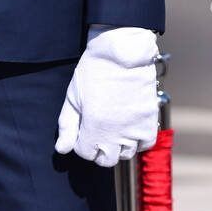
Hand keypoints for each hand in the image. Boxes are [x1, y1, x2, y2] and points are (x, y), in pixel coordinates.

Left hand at [55, 25, 158, 167]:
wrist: (123, 51)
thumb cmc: (94, 71)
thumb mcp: (73, 97)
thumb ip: (66, 126)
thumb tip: (62, 150)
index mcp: (94, 126)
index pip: (85, 153)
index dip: (81, 142)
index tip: (83, 129)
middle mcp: (116, 132)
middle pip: (105, 160)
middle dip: (98, 150)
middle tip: (97, 133)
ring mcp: (135, 127)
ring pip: (125, 154)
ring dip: (117, 147)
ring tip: (114, 129)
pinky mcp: (149, 120)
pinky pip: (145, 144)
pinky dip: (137, 141)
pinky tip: (130, 129)